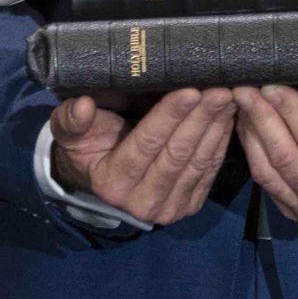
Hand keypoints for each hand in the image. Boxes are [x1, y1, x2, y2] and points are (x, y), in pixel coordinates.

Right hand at [48, 88, 236, 225]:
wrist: (99, 177)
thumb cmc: (86, 145)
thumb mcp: (69, 132)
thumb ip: (71, 119)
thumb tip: (82, 105)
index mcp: (112, 183)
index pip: (146, 145)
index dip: (169, 117)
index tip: (190, 91)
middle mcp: (141, 202)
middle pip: (177, 154)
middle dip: (201, 119)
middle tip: (219, 89)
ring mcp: (168, 208)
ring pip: (198, 163)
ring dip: (216, 128)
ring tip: (228, 97)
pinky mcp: (188, 205)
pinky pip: (209, 171)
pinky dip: (220, 142)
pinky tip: (228, 117)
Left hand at [234, 84, 297, 226]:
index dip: (291, 113)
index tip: (272, 86)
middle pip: (286, 158)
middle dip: (263, 119)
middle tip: (245, 89)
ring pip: (267, 170)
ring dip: (251, 132)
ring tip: (243, 101)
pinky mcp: (290, 209)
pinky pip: (263, 178)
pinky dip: (251, 147)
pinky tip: (247, 121)